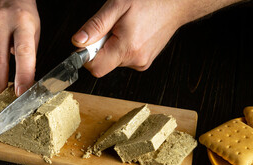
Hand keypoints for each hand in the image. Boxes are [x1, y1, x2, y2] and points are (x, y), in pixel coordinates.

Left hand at [72, 0, 241, 76]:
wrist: (176, 4)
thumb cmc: (150, 1)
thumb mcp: (117, 6)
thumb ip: (96, 26)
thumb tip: (78, 42)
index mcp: (127, 48)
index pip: (95, 68)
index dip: (86, 56)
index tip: (89, 42)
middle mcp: (135, 60)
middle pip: (103, 64)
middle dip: (101, 48)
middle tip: (112, 28)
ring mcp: (141, 63)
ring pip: (113, 61)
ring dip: (112, 46)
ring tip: (125, 28)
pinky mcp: (144, 62)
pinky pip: (124, 59)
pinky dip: (122, 48)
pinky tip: (131, 34)